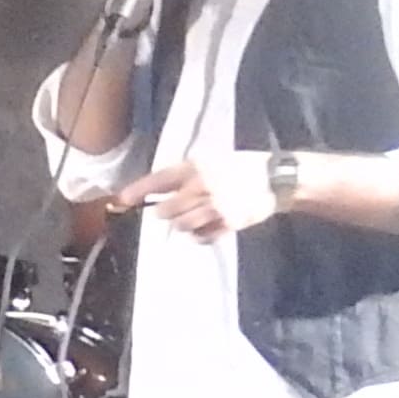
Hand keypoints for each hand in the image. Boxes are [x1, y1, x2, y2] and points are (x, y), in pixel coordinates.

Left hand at [111, 154, 277, 241]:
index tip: (121, 199)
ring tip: (196, 217)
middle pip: (166, 210)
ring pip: (181, 225)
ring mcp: (214, 206)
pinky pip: (201, 236)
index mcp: (195, 168)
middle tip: (178, 209)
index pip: (159, 180)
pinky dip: (199, 235)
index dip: (138, 190)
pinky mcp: (228, 222)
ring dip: (183, 224)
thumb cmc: (243, 167)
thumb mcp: (212, 161)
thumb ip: (188, 175)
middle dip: (167, 212)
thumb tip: (161, 192)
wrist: (277, 178)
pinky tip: (208, 226)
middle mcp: (201, 187)